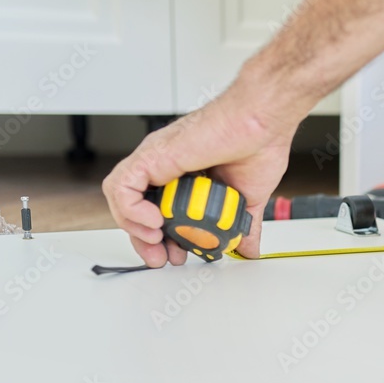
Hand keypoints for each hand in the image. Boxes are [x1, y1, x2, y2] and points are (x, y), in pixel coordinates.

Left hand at [102, 79, 302, 266]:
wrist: (262, 124)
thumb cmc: (258, 146)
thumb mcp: (249, 200)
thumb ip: (242, 225)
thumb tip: (248, 248)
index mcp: (186, 175)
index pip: (158, 211)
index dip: (161, 238)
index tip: (176, 254)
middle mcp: (166, 166)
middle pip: (134, 207)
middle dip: (143, 239)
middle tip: (161, 258)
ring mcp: (157, 161)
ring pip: (121, 197)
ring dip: (133, 227)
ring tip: (156, 241)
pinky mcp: (152, 156)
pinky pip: (122, 186)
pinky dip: (130, 209)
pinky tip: (154, 222)